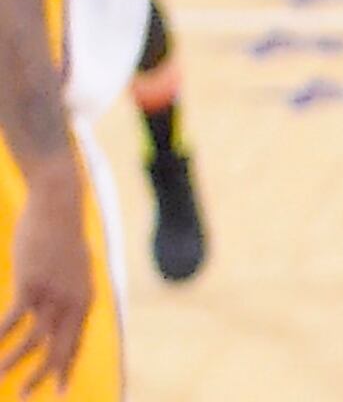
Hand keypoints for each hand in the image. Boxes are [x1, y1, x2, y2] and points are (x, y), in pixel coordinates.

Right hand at [0, 176, 91, 397]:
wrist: (58, 206)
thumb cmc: (63, 236)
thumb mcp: (78, 268)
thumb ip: (73, 291)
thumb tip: (68, 306)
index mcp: (85, 299)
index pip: (76, 343)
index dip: (66, 368)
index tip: (58, 391)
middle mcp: (72, 301)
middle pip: (57, 348)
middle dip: (42, 376)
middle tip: (24, 397)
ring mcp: (51, 294)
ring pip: (31, 340)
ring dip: (12, 362)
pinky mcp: (30, 284)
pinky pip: (11, 320)